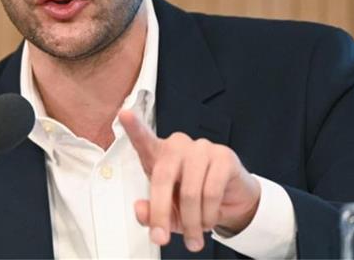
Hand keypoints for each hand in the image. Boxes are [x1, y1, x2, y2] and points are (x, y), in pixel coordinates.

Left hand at [118, 109, 260, 251]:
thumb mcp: (169, 212)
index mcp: (159, 154)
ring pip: (190, 191)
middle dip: (161, 214)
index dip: (133, 127)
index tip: (124, 114)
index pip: (143, 139)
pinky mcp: (223, 156)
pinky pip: (211, 191)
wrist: (230, 202)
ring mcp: (201, 148)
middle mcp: (178, 146)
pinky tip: (210, 221)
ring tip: (195, 236)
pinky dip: (209, 215)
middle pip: (162, 178)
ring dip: (192, 222)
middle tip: (161, 239)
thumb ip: (151, 212)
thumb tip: (140, 209)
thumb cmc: (192, 200)